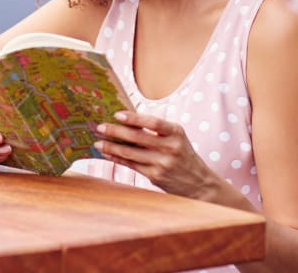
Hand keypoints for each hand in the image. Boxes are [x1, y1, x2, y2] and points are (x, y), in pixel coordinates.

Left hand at [94, 111, 217, 198]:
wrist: (199, 183)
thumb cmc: (182, 154)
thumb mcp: (176, 137)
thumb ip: (156, 129)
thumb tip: (125, 119)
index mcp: (176, 132)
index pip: (153, 122)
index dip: (134, 118)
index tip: (117, 114)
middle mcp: (170, 148)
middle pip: (137, 137)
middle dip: (115, 131)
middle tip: (99, 127)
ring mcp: (162, 163)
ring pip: (130, 153)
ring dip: (111, 147)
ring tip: (97, 142)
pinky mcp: (155, 176)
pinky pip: (131, 165)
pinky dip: (117, 158)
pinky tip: (106, 153)